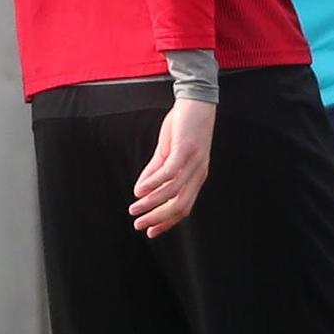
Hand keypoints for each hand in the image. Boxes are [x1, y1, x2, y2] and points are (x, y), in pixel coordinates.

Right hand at [130, 97, 215, 236]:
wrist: (195, 101)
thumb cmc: (183, 127)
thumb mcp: (167, 153)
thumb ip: (154, 172)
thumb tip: (139, 191)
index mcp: (196, 177)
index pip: (184, 208)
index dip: (167, 222)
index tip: (150, 232)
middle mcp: (198, 174)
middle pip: (180, 206)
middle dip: (158, 218)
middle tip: (139, 224)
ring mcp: (194, 163)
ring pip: (173, 192)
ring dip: (152, 203)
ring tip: (134, 208)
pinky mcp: (186, 150)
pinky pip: (169, 173)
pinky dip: (153, 183)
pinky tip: (139, 189)